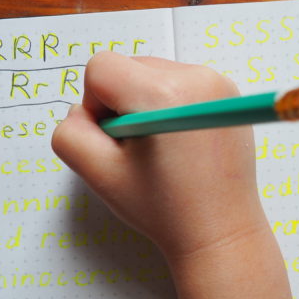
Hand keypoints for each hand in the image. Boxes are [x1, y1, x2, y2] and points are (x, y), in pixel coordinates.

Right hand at [51, 52, 267, 262]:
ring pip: (152, 73)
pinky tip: (182, 144)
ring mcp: (216, 82)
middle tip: (141, 151)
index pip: (101, 68)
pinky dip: (170, 105)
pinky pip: (179, 81)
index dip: (96, 106)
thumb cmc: (165, 209)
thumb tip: (81, 109)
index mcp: (162, 94)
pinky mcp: (227, 90)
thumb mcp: (100, 175)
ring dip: (145, 104)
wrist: (220, 231)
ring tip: (164, 150)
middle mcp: (195, 77)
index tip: (118, 141)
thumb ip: (71, 134)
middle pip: (128, 67)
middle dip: (122, 104)